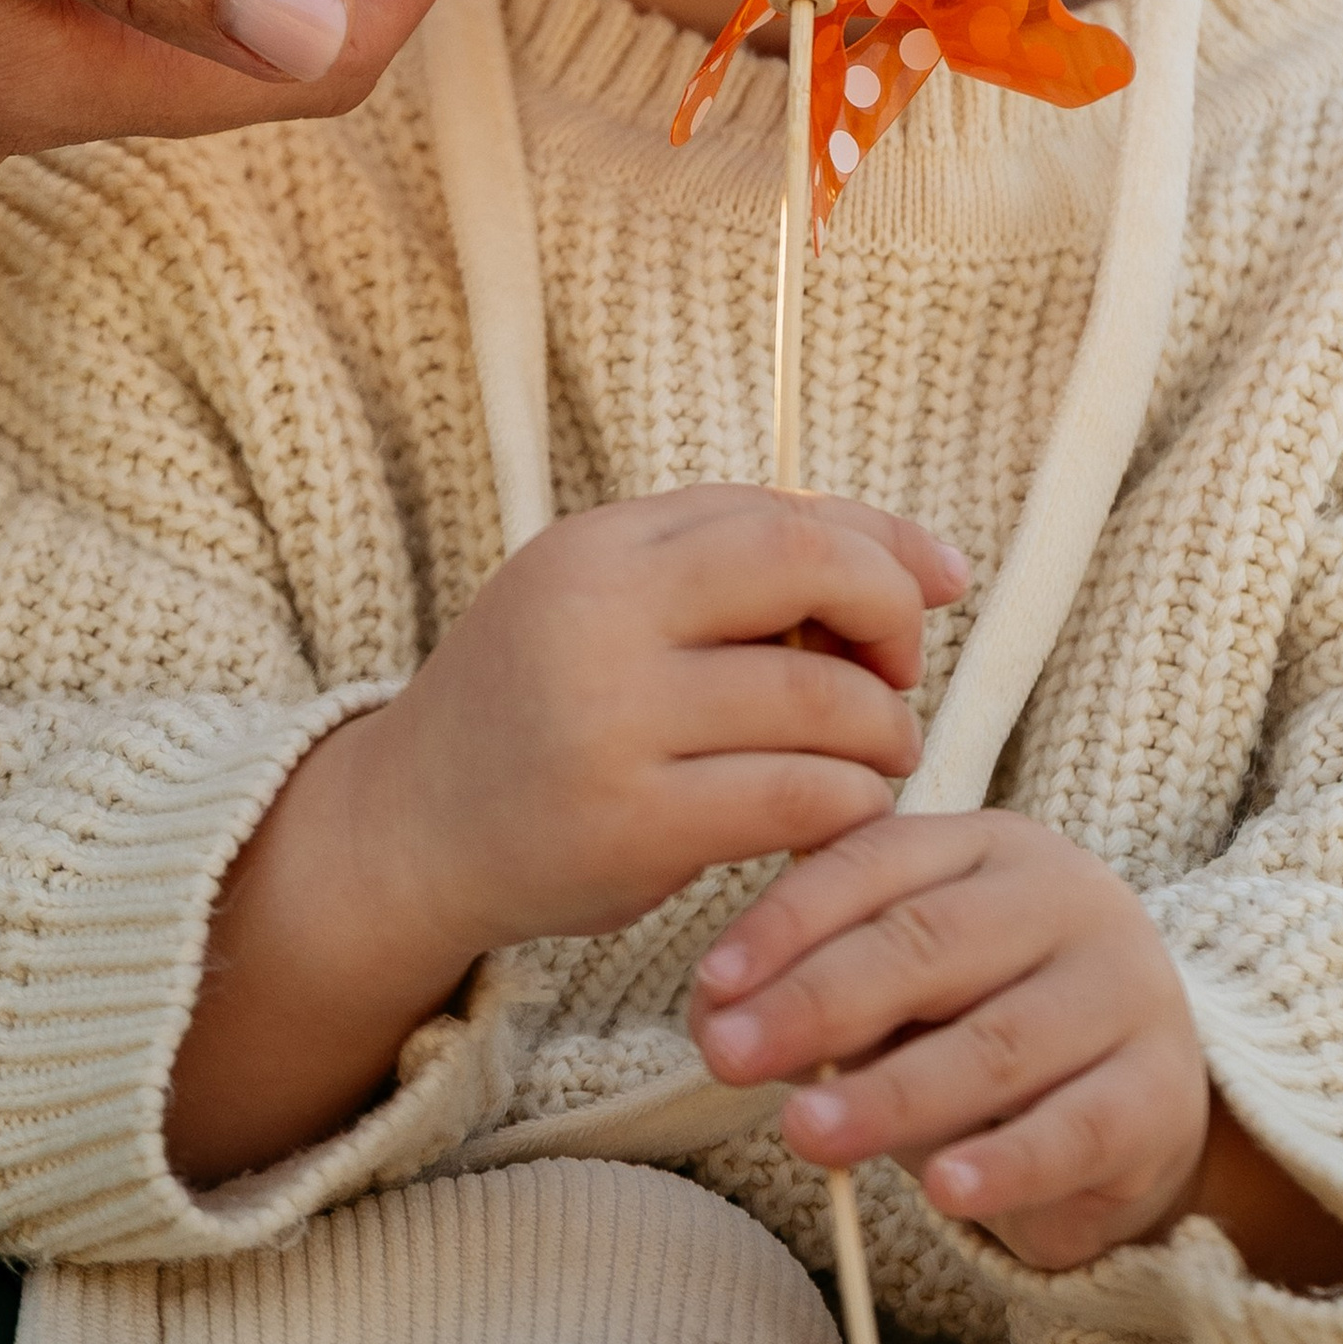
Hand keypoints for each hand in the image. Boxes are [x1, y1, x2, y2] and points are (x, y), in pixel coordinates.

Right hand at [164, 488, 969, 1184]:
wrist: (408, 831)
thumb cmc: (542, 708)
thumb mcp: (611, 602)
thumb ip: (740, 565)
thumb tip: (934, 566)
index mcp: (600, 546)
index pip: (786, 512)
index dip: (884, 548)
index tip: (932, 592)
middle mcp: (600, 616)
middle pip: (813, 569)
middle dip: (890, 620)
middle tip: (898, 676)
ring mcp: (611, 722)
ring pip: (823, 700)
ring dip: (884, 730)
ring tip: (877, 753)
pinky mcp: (632, 826)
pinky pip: (800, 797)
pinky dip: (850, 802)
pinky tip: (837, 810)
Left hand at [690, 811, 1342, 1285]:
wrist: (1136, 1099)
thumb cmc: (984, 1026)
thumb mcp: (897, 995)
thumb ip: (813, 990)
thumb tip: (713, 1019)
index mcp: (990, 847)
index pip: (878, 863)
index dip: (788, 920)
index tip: (711, 984)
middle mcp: (1067, 899)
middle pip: (930, 943)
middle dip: (818, 1001)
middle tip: (730, 1057)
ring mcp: (1124, 991)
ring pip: (997, 1043)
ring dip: (892, 1094)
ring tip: (808, 1137)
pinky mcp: (1160, 1094)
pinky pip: (1077, 1130)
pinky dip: (1006, 1163)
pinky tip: (943, 1193)